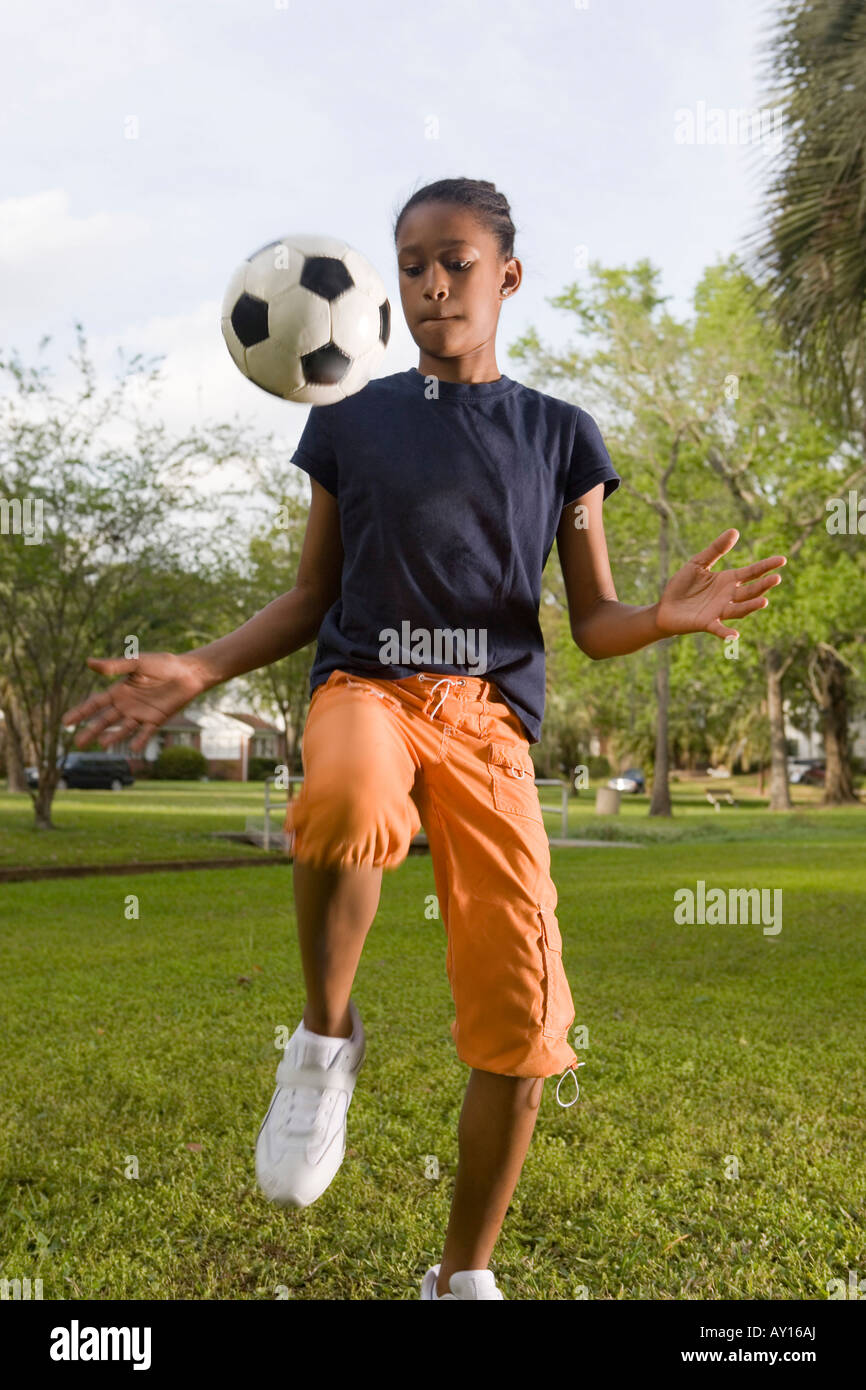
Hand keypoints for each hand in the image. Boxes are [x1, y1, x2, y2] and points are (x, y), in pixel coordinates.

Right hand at [62, 652, 209, 753]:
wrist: (188, 672)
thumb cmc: (162, 664)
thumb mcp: (137, 663)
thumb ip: (115, 665)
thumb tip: (88, 662)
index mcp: (119, 691)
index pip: (95, 704)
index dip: (81, 713)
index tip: (65, 723)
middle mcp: (127, 705)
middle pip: (105, 721)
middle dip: (92, 731)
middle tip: (78, 743)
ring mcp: (141, 714)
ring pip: (123, 729)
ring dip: (113, 737)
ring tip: (102, 745)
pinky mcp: (156, 720)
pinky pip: (146, 733)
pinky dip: (139, 740)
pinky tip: (132, 749)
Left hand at [656, 529, 785, 639]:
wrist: (665, 607)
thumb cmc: (683, 585)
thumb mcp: (698, 563)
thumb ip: (716, 549)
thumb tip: (735, 531)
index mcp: (728, 580)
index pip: (752, 573)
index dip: (766, 566)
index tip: (782, 560)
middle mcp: (728, 596)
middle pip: (749, 591)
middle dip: (763, 586)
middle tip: (776, 578)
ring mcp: (719, 611)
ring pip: (739, 609)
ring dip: (751, 606)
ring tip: (763, 601)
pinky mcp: (706, 623)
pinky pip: (718, 628)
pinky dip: (726, 633)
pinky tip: (734, 635)